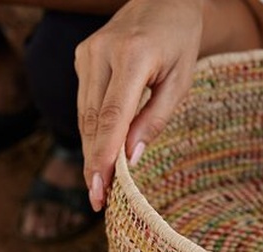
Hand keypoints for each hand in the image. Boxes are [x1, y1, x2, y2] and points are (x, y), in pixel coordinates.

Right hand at [75, 0, 204, 211]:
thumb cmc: (179, 41)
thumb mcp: (180, 80)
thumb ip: (154, 119)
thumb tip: (130, 159)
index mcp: (133, 55)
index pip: (112, 116)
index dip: (103, 156)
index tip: (100, 189)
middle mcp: (102, 52)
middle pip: (92, 120)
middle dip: (93, 163)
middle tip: (97, 199)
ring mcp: (87, 52)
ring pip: (83, 114)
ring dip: (90, 150)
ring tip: (98, 184)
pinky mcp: (81, 56)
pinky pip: (85, 102)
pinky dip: (92, 129)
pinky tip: (98, 152)